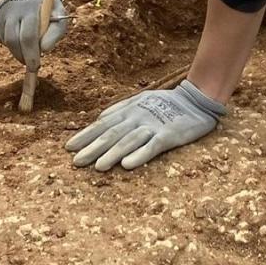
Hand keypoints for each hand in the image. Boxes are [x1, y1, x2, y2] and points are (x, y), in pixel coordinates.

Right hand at [0, 0, 68, 64]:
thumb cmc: (48, 7)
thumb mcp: (59, 15)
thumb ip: (55, 32)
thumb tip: (44, 50)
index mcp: (31, 6)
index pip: (28, 36)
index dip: (31, 55)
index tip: (35, 67)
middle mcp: (12, 6)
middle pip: (12, 40)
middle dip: (21, 56)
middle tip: (30, 64)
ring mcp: (0, 8)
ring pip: (5, 39)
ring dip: (16, 47)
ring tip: (27, 40)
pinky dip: (7, 39)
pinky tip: (16, 30)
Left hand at [65, 80, 227, 170]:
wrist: (196, 99)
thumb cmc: (165, 103)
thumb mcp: (140, 100)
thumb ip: (120, 109)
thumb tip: (99, 119)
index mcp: (129, 110)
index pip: (103, 124)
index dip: (86, 135)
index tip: (69, 147)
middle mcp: (137, 117)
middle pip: (112, 134)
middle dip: (92, 148)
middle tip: (76, 162)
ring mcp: (153, 126)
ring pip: (129, 141)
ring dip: (113, 154)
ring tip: (98, 167)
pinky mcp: (169, 135)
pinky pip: (153, 146)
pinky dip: (140, 155)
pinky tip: (127, 165)